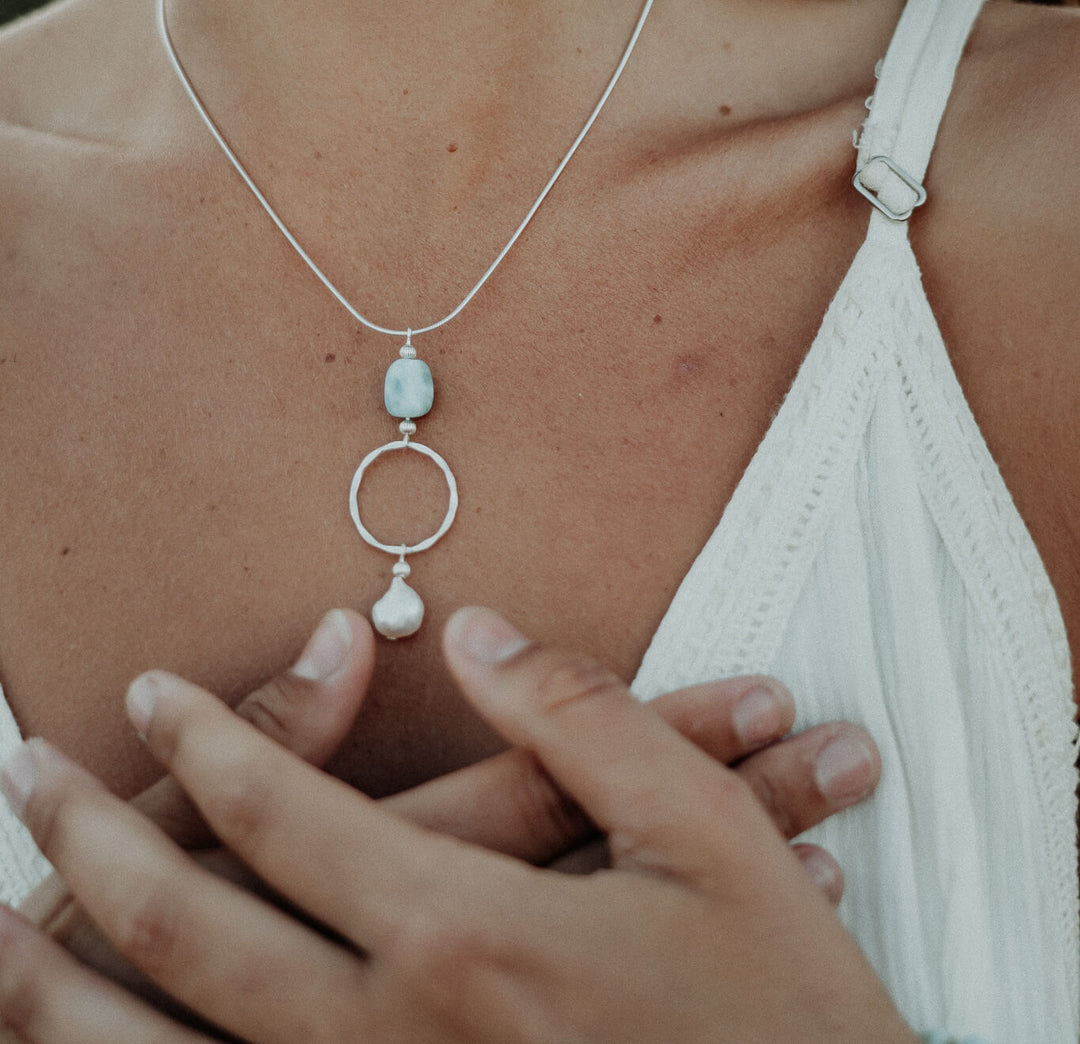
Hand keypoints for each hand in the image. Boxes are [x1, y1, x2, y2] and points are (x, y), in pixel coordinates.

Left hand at [0, 609, 903, 1042]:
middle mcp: (391, 1042)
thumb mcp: (704, 840)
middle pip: (191, 933)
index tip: (146, 687)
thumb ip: (581, 717)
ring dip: (59, 998)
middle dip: (89, 850)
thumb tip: (474, 629)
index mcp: (466, 936)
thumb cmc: (780, 1020)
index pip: (287, 812)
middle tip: (26, 777)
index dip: (206, 737)